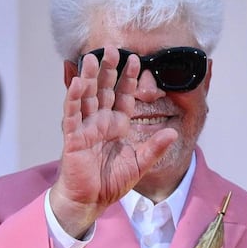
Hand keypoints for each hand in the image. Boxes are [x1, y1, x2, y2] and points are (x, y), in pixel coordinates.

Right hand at [50, 48, 178, 235]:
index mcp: (117, 125)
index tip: (136, 59)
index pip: (124, 95)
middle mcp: (101, 122)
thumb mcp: (139, 164)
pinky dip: (74, 99)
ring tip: (90, 57)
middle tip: (111, 47)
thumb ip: (155, 147)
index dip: (129, 78)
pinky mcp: (73, 138)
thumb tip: (173, 132)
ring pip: (87, 97)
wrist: (91, 200)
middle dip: (107, 69)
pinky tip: (77, 84)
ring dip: (88, 77)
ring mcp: (86, 128)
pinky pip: (73, 115)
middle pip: (104, 89)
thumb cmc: (111, 182)